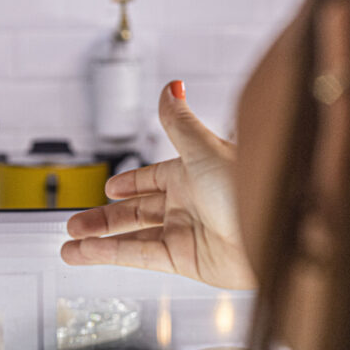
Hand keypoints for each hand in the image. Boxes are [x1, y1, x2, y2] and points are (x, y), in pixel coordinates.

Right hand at [61, 81, 255, 289]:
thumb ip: (177, 122)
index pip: (154, 178)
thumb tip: (170, 88)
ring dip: (100, 239)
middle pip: (136, 210)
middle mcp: (191, 204)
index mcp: (194, 173)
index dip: (131, 182)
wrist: (279, 229)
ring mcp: (188, 233)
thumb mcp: (203, 147)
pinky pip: (140, 255)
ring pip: (133, 236)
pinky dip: (111, 254)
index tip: (110, 187)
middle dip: (104, 216)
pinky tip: (87, 252)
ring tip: (71, 242)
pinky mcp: (187, 260)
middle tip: (75, 220)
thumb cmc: (252, 184)